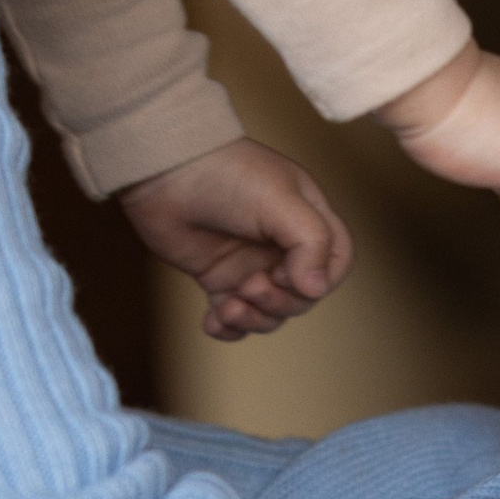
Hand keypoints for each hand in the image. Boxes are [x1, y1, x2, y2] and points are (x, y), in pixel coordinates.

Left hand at [117, 137, 354, 343]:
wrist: (163, 170)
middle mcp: (282, 244)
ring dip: (253, 320)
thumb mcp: (279, 200)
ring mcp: (249, 263)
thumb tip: (317, 289)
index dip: (321, 278)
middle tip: (250, 285)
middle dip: (279, 302)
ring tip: (229, 308)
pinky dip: (227, 327)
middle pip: (302, 296)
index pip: (336, 261)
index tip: (287, 272)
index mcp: (306, 219)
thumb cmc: (224, 174)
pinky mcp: (218, 277)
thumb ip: (310, 242)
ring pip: (270, 312)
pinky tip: (212, 320)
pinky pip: (233, 316)